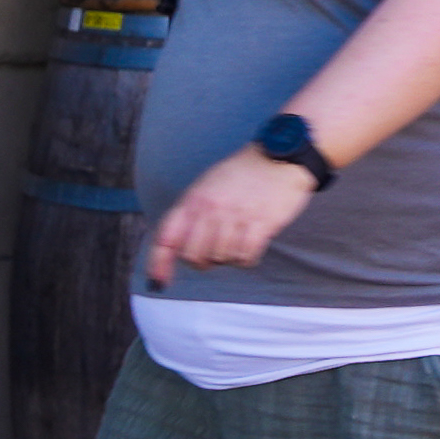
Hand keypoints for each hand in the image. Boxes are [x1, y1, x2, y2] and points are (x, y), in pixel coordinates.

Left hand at [144, 146, 323, 288]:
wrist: (280, 156)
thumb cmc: (242, 173)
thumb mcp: (207, 185)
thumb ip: (191, 213)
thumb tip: (175, 248)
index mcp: (194, 200)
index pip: (167, 239)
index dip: (158, 264)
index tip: (159, 282)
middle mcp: (212, 209)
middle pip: (194, 257)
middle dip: (202, 261)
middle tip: (214, 251)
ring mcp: (236, 216)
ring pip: (221, 258)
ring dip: (228, 256)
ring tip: (238, 238)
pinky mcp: (261, 223)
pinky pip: (245, 257)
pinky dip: (246, 258)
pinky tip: (251, 244)